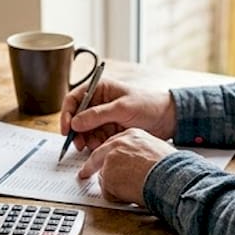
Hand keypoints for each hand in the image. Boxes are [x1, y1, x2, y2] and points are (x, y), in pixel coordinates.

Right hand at [59, 77, 174, 150]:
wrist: (167, 119)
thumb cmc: (148, 105)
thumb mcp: (122, 108)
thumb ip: (98, 115)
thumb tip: (75, 122)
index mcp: (99, 88)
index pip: (74, 99)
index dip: (66, 114)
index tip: (67, 129)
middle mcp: (98, 102)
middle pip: (77, 117)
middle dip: (76, 131)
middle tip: (79, 144)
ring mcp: (103, 117)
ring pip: (85, 130)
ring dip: (86, 139)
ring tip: (93, 146)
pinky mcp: (109, 129)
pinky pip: (95, 137)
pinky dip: (95, 143)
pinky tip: (101, 146)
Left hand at [77, 128, 174, 204]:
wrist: (170, 176)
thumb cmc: (170, 167)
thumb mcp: (155, 150)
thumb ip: (139, 153)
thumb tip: (135, 164)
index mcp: (130, 135)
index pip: (111, 145)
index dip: (106, 156)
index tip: (101, 161)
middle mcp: (117, 144)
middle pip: (98, 156)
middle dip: (89, 167)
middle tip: (83, 174)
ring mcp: (110, 160)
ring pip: (104, 178)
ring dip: (115, 187)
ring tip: (134, 190)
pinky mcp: (107, 176)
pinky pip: (108, 192)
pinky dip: (117, 197)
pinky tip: (131, 194)